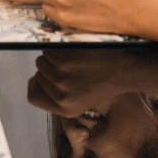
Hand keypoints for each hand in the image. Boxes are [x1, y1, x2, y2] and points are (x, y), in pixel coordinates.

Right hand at [27, 51, 142, 118]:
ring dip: (54, 57)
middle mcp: (60, 96)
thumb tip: (33, 81)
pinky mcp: (63, 60)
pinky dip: (58, 48)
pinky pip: (48, 50)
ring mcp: (60, 78)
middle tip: (71, 67)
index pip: (32, 96)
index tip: (43, 77)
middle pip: (38, 75)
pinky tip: (74, 52)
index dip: (36, 85)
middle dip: (50, 68)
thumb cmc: (103, 82)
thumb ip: (57, 97)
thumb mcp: (81, 102)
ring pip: (42, 60)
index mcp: (64, 110)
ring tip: (74, 60)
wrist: (124, 70)